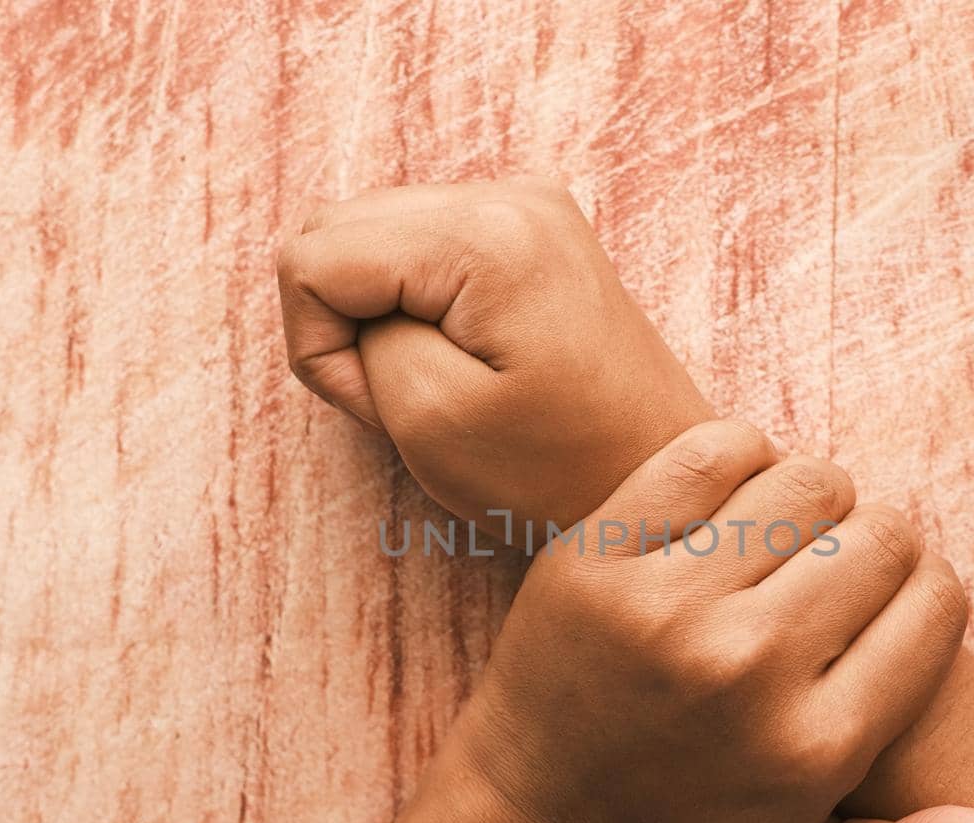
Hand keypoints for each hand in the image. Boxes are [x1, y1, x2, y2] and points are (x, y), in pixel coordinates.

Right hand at [278, 177, 710, 532]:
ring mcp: (525, 203)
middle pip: (336, 229)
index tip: (383, 406)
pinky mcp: (531, 227)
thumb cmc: (556, 472)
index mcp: (484, 235)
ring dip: (375, 313)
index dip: (321, 345)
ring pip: (370, 235)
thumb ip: (352, 333)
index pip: (313, 257)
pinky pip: (418, 246)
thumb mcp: (428, 418)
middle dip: (343, 322)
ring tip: (437, 379)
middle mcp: (509, 193)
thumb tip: (336, 284)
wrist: (660, 479)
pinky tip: (459, 355)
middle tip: (403, 396)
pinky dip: (412, 303)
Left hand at [444, 421, 973, 822]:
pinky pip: (713, 452)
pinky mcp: (600, 552)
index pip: (934, 606)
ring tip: (787, 534)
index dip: (930, 587)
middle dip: (879, 538)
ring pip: (806, 481)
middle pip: (880, 534)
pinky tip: (732, 501)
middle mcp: (747, 671)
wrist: (533, 801)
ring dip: (813, 496)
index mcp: (812, 749)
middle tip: (839, 564)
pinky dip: (741, 459)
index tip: (897, 598)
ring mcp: (667, 606)